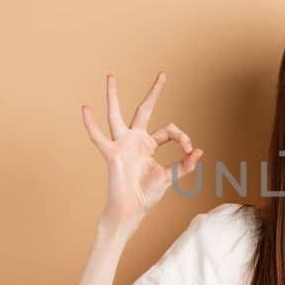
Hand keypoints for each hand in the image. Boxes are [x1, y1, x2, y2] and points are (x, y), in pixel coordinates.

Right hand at [80, 72, 202, 225]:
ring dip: (113, 96)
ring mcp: (122, 145)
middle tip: (163, 74)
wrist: (131, 210)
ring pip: (116, 116)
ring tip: (111, 77)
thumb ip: (184, 165)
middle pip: (144, 110)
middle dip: (154, 93)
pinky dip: (91, 125)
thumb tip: (200, 151)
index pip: (169, 131)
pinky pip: (99, 138)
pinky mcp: (112, 154)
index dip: (182, 138)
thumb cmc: (146, 195)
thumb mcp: (170, 177)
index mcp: (149, 145)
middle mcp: (135, 140)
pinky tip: (85, 109)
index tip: (190, 150)